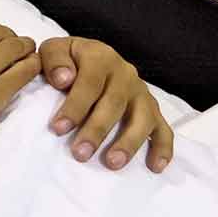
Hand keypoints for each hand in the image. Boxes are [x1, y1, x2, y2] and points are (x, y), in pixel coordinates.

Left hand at [40, 37, 171, 171]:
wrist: (89, 57)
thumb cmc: (67, 61)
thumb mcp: (53, 50)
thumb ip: (54, 60)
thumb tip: (63, 79)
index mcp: (100, 57)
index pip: (89, 83)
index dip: (74, 107)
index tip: (58, 129)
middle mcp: (125, 74)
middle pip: (114, 103)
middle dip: (96, 130)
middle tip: (80, 153)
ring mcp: (142, 92)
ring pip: (142, 118)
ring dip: (128, 142)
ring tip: (111, 163)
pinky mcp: (153, 109)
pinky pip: (164, 129)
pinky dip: (162, 148)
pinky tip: (155, 166)